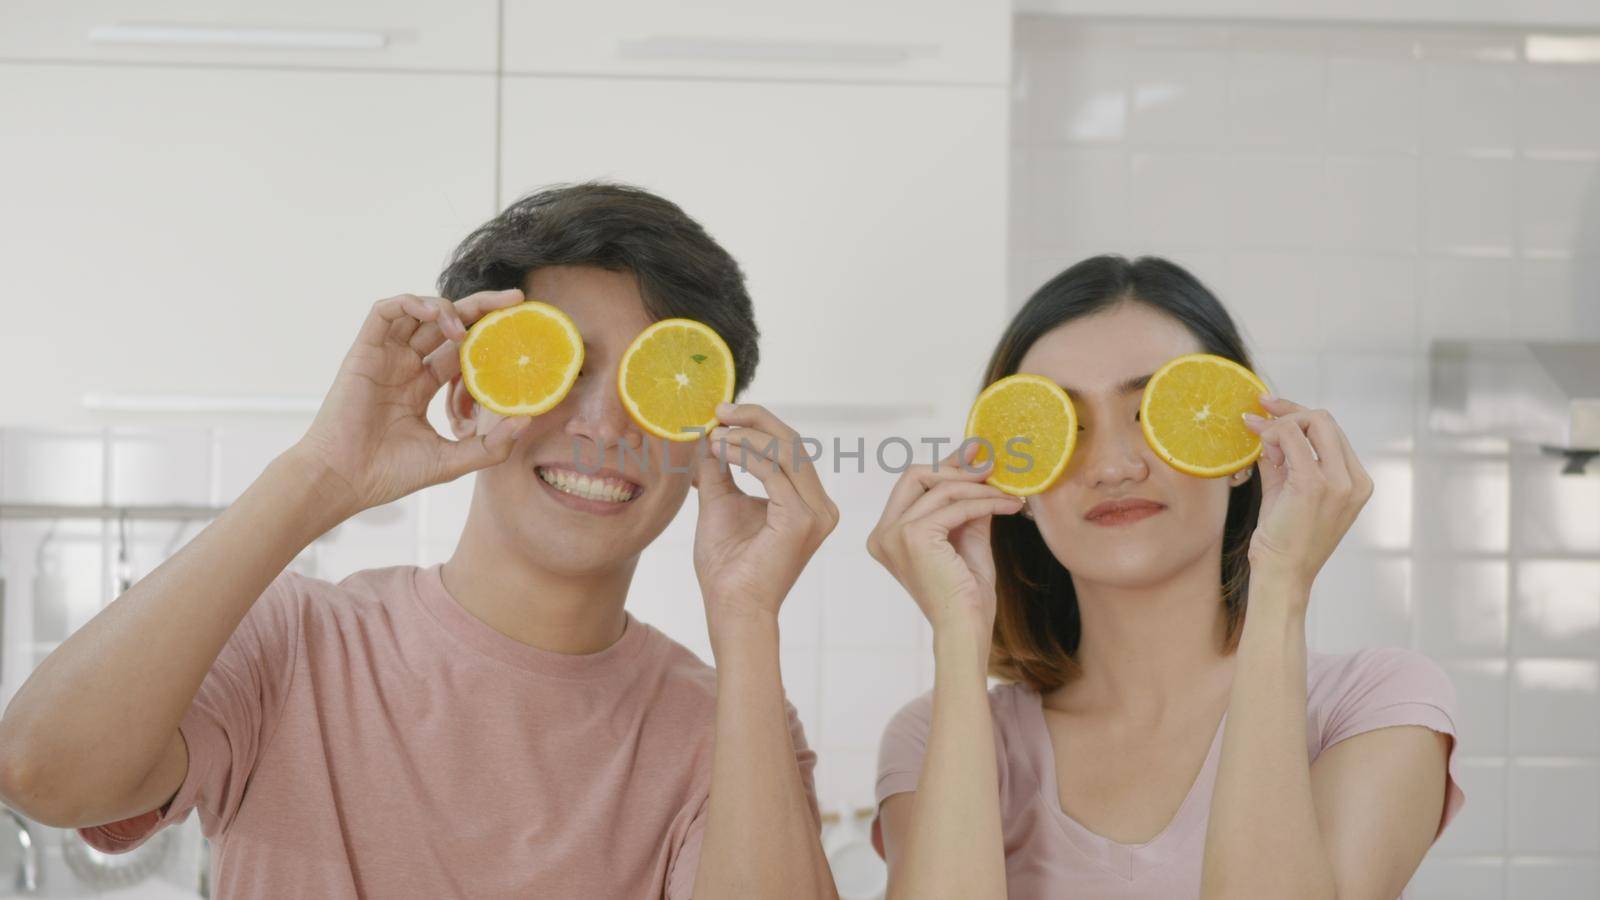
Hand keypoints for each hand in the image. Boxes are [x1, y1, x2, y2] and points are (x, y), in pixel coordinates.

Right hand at [291, 288, 533, 518]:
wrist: (345, 481)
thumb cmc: (390, 474)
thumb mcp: (452, 460)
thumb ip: (491, 445)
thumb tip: (527, 419)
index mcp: (422, 386)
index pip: (461, 349)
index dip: (487, 335)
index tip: (520, 328)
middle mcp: (405, 366)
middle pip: (446, 324)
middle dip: (480, 308)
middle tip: (514, 300)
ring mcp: (385, 357)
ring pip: (417, 311)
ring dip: (446, 307)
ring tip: (466, 326)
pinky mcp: (364, 351)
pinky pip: (384, 311)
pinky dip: (410, 303)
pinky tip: (435, 315)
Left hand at [693, 402, 838, 637]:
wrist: (730, 607)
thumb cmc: (727, 566)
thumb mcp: (720, 502)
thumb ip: (720, 468)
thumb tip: (709, 433)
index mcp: (808, 501)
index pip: (789, 447)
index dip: (758, 423)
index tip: (722, 413)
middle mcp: (821, 506)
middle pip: (792, 442)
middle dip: (754, 420)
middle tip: (719, 412)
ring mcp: (816, 513)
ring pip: (785, 452)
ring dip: (746, 437)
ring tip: (713, 437)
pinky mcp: (802, 520)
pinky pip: (774, 473)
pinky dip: (745, 456)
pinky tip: (720, 452)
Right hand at [865, 441, 1023, 644]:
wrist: (966, 628)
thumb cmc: (966, 592)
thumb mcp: (965, 535)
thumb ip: (965, 502)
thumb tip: (979, 464)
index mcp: (886, 534)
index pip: (912, 483)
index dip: (945, 464)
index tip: (975, 452)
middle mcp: (882, 533)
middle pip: (915, 474)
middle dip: (956, 467)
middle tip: (992, 467)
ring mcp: (893, 534)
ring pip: (941, 488)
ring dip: (980, 488)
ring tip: (1009, 494)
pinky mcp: (913, 537)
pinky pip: (956, 506)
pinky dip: (986, 502)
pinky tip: (1009, 506)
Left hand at [1242, 395, 1373, 599]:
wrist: (1283, 575)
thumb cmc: (1284, 539)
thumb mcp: (1288, 491)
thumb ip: (1284, 459)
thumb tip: (1268, 429)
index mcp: (1356, 481)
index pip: (1332, 431)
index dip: (1299, 414)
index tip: (1270, 409)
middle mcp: (1354, 480)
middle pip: (1325, 420)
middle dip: (1287, 412)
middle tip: (1257, 416)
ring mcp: (1338, 482)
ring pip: (1312, 422)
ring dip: (1278, 425)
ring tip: (1259, 443)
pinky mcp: (1314, 484)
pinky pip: (1292, 438)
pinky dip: (1273, 435)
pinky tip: (1261, 449)